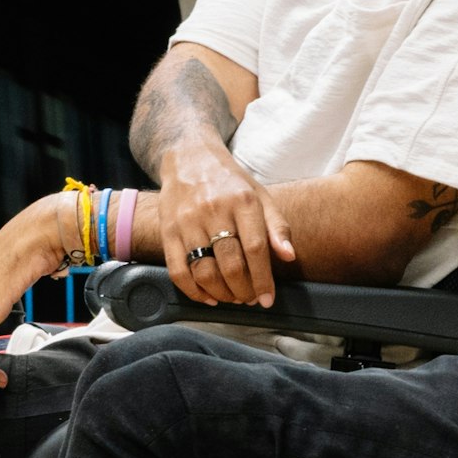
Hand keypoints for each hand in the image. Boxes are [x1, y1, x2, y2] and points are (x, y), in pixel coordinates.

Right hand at [152, 136, 293, 306]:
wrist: (189, 158)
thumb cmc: (229, 182)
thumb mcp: (260, 195)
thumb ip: (277, 226)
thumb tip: (289, 256)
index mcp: (242, 201)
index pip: (256, 248)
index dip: (263, 279)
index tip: (267, 299)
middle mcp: (214, 210)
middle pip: (230, 264)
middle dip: (243, 290)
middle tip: (249, 298)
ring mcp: (187, 222)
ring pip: (204, 271)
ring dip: (221, 293)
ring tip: (231, 297)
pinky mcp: (168, 231)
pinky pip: (178, 271)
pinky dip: (193, 291)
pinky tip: (208, 296)